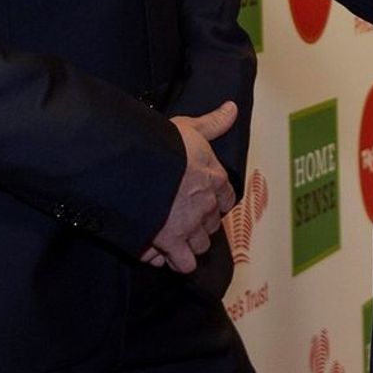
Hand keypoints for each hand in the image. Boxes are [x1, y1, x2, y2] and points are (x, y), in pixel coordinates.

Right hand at [145, 101, 237, 273]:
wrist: (141, 166)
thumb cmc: (164, 144)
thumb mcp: (190, 127)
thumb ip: (213, 122)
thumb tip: (232, 109)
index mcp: (215, 179)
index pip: (226, 198)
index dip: (215, 200)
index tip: (202, 198)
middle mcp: (208, 206)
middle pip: (212, 224)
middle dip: (199, 223)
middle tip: (180, 215)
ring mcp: (191, 227)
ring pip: (200, 245)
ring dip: (188, 242)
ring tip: (170, 234)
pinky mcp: (172, 244)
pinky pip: (184, 264)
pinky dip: (174, 260)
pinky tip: (162, 251)